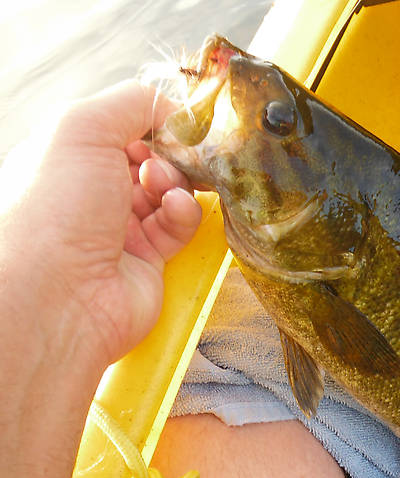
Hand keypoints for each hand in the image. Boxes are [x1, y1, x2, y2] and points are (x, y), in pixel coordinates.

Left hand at [0, 79, 201, 366]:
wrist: (59, 295)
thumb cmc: (55, 209)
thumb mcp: (83, 127)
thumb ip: (133, 101)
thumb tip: (177, 111)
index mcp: (69, 155)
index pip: (124, 126)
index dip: (153, 121)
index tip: (175, 123)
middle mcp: (93, 190)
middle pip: (153, 156)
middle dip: (170, 152)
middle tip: (170, 156)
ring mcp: (122, 226)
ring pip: (172, 190)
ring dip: (177, 182)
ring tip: (164, 187)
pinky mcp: (151, 258)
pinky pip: (181, 225)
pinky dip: (185, 213)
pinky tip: (174, 209)